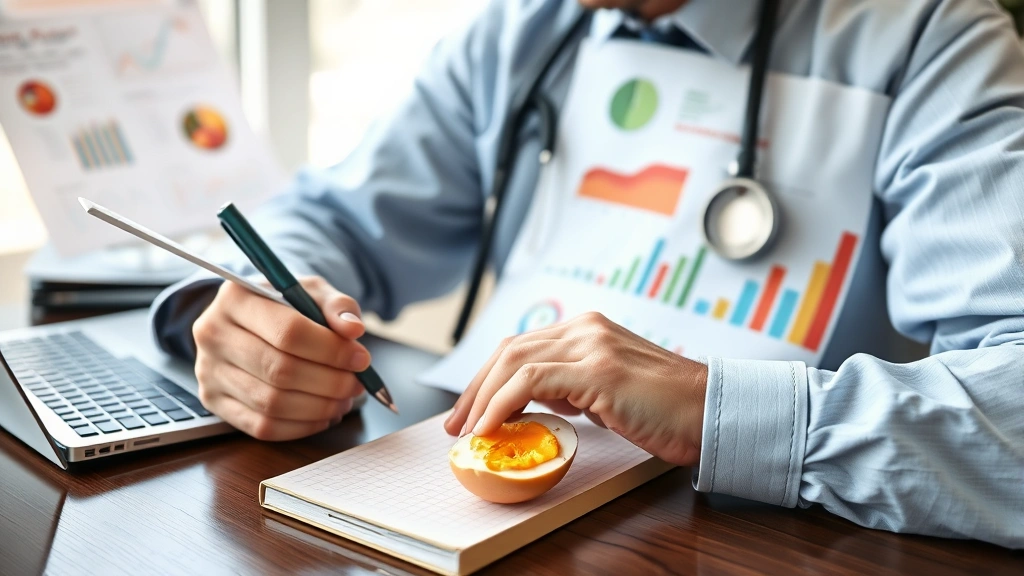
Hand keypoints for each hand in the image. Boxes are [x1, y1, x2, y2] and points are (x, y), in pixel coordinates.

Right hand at [192, 276, 369, 440]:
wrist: (249, 320)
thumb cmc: (285, 305)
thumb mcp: (312, 292)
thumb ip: (337, 306)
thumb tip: (353, 329)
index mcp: (236, 297)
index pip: (288, 332)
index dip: (331, 350)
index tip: (361, 359)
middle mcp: (213, 333)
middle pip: (280, 370)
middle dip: (329, 382)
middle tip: (357, 384)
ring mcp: (208, 371)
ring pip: (272, 403)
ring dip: (319, 407)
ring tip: (343, 399)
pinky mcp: (213, 401)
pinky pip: (262, 426)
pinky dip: (301, 426)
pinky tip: (322, 415)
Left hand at [443, 312, 707, 465]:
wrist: (711, 412)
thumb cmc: (665, 410)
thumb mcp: (609, 392)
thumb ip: (574, 386)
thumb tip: (537, 401)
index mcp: (588, 328)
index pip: (522, 346)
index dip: (488, 377)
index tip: (471, 409)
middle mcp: (586, 328)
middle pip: (510, 350)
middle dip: (476, 388)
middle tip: (457, 422)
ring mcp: (592, 345)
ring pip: (514, 361)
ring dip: (482, 398)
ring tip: (468, 430)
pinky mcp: (598, 369)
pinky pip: (531, 380)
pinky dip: (502, 402)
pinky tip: (491, 425)